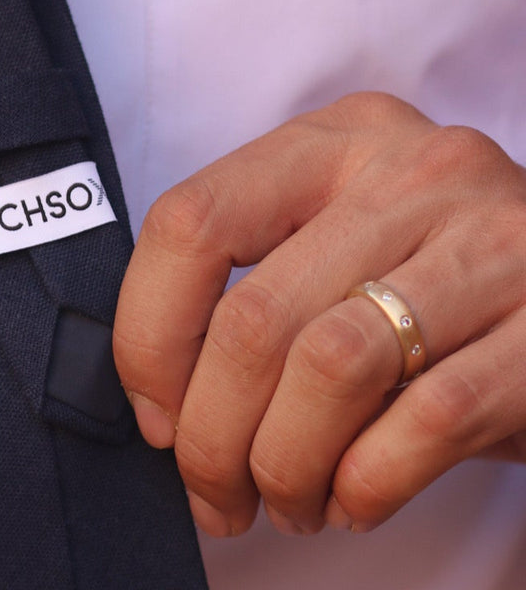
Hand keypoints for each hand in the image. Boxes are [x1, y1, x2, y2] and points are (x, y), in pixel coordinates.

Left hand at [113, 92, 525, 536]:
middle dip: (212, 432)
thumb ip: (256, 278)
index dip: (149, 334)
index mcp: (332, 140)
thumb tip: (162, 403)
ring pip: (332, 366)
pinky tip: (354, 499)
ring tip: (286, 500)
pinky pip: (430, 418)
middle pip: (255, 315)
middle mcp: (409, 172)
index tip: (156, 412)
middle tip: (214, 490)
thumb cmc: (426, 268)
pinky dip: (369, 479)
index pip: (190, 221)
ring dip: (286, 463)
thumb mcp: (336, 232)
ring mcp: (491, 241)